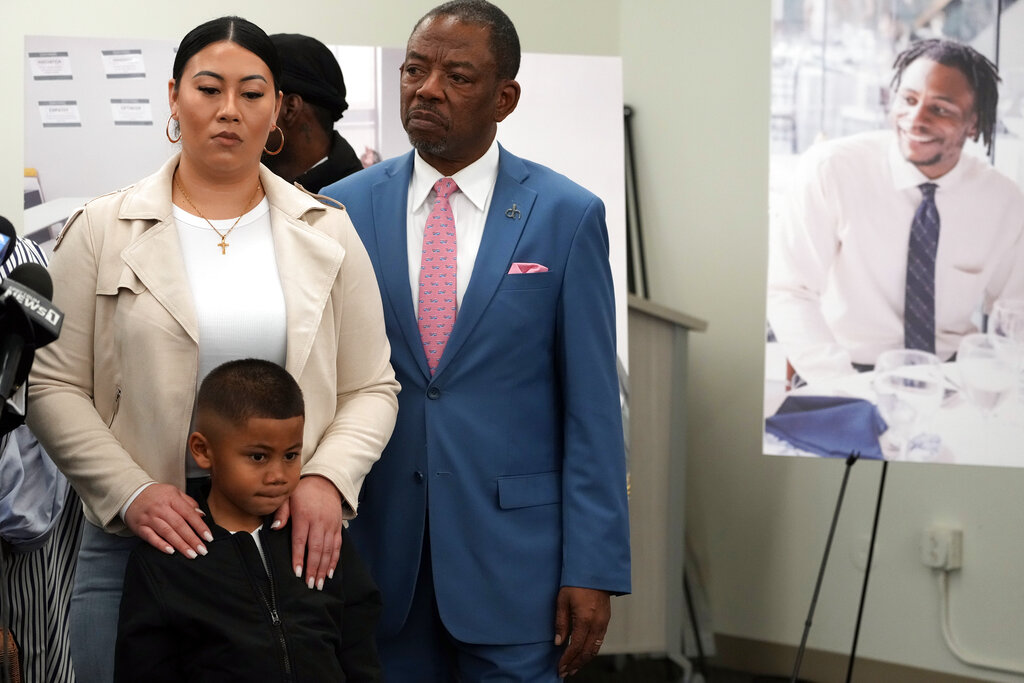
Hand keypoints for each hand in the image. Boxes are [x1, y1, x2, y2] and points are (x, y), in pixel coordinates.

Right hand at [124, 483, 211, 557]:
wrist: (131, 494)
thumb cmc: (156, 495)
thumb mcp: (174, 492)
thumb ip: (189, 503)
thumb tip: (202, 515)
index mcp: (171, 498)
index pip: (189, 514)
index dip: (200, 526)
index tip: (208, 537)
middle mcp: (161, 508)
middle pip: (179, 525)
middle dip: (192, 539)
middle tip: (202, 550)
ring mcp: (149, 518)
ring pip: (167, 532)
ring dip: (180, 545)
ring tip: (191, 554)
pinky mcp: (140, 527)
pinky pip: (151, 537)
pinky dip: (161, 545)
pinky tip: (171, 551)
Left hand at [273, 475, 342, 589]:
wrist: (325, 481)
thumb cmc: (303, 491)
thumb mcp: (288, 496)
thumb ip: (281, 512)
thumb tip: (275, 527)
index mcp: (304, 516)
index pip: (300, 540)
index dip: (299, 557)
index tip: (297, 572)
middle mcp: (319, 522)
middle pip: (317, 549)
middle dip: (313, 568)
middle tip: (310, 585)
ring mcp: (330, 525)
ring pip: (328, 550)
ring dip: (323, 568)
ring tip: (319, 583)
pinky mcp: (338, 527)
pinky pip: (337, 546)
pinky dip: (334, 560)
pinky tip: (329, 572)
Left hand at [554, 586, 610, 677]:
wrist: (595, 570)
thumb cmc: (576, 582)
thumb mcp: (562, 600)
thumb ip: (561, 623)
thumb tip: (559, 643)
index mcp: (584, 619)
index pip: (575, 646)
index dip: (567, 659)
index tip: (560, 667)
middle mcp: (597, 623)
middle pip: (587, 652)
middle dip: (576, 664)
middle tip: (566, 672)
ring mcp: (603, 622)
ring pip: (595, 649)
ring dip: (584, 660)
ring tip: (573, 667)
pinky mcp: (606, 620)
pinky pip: (599, 641)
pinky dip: (591, 651)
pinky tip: (583, 654)